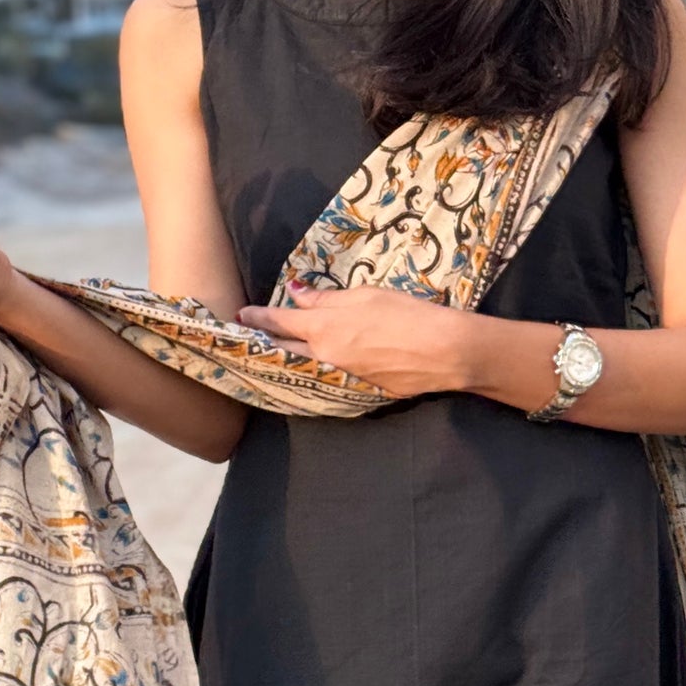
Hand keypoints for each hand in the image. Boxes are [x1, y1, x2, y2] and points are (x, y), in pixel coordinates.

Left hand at [238, 285, 476, 398]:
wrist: (443, 352)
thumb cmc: (407, 315)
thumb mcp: (366, 295)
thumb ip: (326, 298)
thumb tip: (297, 293)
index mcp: (324, 328)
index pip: (281, 321)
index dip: (259, 317)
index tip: (241, 314)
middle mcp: (324, 356)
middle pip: (282, 350)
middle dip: (261, 342)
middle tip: (243, 337)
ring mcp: (338, 377)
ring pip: (299, 367)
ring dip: (280, 360)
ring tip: (266, 352)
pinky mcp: (354, 391)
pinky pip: (320, 381)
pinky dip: (306, 374)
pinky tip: (302, 370)